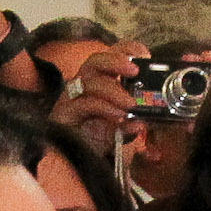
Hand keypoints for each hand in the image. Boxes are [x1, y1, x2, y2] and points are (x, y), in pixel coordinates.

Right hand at [51, 41, 149, 156]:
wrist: (73, 160)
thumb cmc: (96, 138)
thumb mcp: (121, 128)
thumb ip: (133, 122)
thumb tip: (142, 123)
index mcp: (100, 80)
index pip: (111, 55)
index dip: (127, 50)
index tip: (145, 56)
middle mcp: (84, 84)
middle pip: (96, 61)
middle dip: (116, 61)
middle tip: (135, 71)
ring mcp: (72, 98)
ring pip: (88, 81)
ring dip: (112, 90)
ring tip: (130, 104)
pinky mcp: (65, 113)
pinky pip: (83, 103)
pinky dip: (103, 107)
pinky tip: (118, 116)